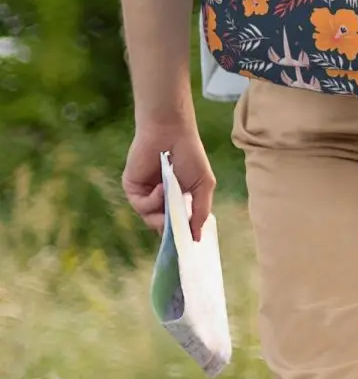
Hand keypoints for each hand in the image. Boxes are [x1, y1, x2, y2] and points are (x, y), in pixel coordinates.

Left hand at [123, 121, 214, 242]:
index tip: (187, 245)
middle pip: (162, 226)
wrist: (170, 133)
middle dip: (171, 229)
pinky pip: (141, 206)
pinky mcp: (132, 189)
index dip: (181, 235)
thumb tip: (197, 238)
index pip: (177, 224)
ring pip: (151, 219)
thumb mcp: (203, 185)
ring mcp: (146, 195)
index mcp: (178, 199)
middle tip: (178, 230)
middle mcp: (160, 200)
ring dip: (162, 213)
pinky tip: (162, 187)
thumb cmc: (191, 155)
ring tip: (171, 197)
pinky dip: (153, 200)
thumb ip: (200, 212)